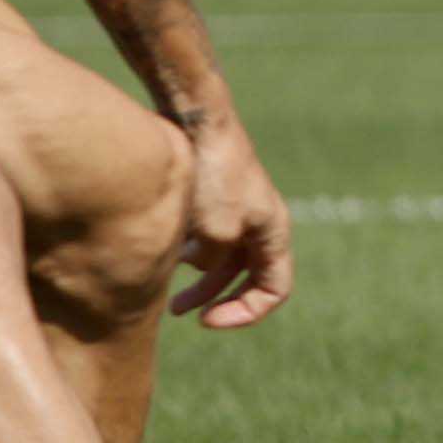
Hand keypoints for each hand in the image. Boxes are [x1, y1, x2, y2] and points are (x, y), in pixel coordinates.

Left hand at [170, 112, 292, 329]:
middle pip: (247, 278)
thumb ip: (212, 263)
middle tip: (179, 312)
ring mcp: (239, 210)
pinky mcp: (217, 198)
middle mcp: (261, 224)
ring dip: (200, 280)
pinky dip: (191, 254)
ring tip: (168, 289)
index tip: (208, 320)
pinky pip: (210, 239)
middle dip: (215, 300)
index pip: (275, 290)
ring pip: (224, 259)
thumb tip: (202, 268)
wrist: (198, 122)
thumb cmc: (212, 175)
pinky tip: (167, 252)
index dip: (245, 313)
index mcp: (273, 232)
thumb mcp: (216, 231)